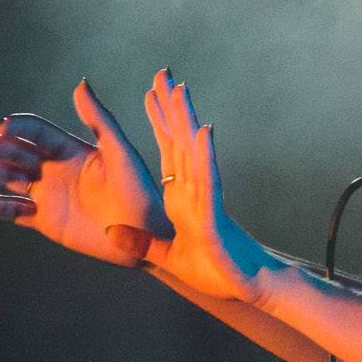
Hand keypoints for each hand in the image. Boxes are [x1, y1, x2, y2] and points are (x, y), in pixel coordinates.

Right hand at [0, 78, 172, 266]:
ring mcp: (49, 196)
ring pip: (11, 180)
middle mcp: (56, 170)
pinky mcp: (47, 222)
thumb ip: (99, 120)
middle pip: (18, 154)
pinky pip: (17, 213)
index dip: (19, 128)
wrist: (145, 234)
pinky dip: (0, 209)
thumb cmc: (139, 191)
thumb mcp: (120, 152)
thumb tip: (80, 83)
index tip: (2, 127)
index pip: (38, 133)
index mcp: (72, 150)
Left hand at [141, 69, 277, 302]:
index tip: (150, 93)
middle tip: (163, 74)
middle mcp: (195, 192)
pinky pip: (209, 182)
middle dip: (170, 109)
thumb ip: (143, 243)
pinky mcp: (214, 217)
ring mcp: (206, 201)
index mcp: (182, 198)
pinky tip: (202, 133)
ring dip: (186, 122)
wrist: (250, 288)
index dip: (159, 123)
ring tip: (181, 91)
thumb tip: (111, 231)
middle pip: (179, 143)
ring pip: (193, 154)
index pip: (168, 152)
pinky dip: (205, 157)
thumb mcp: (169, 258)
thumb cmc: (216, 274)